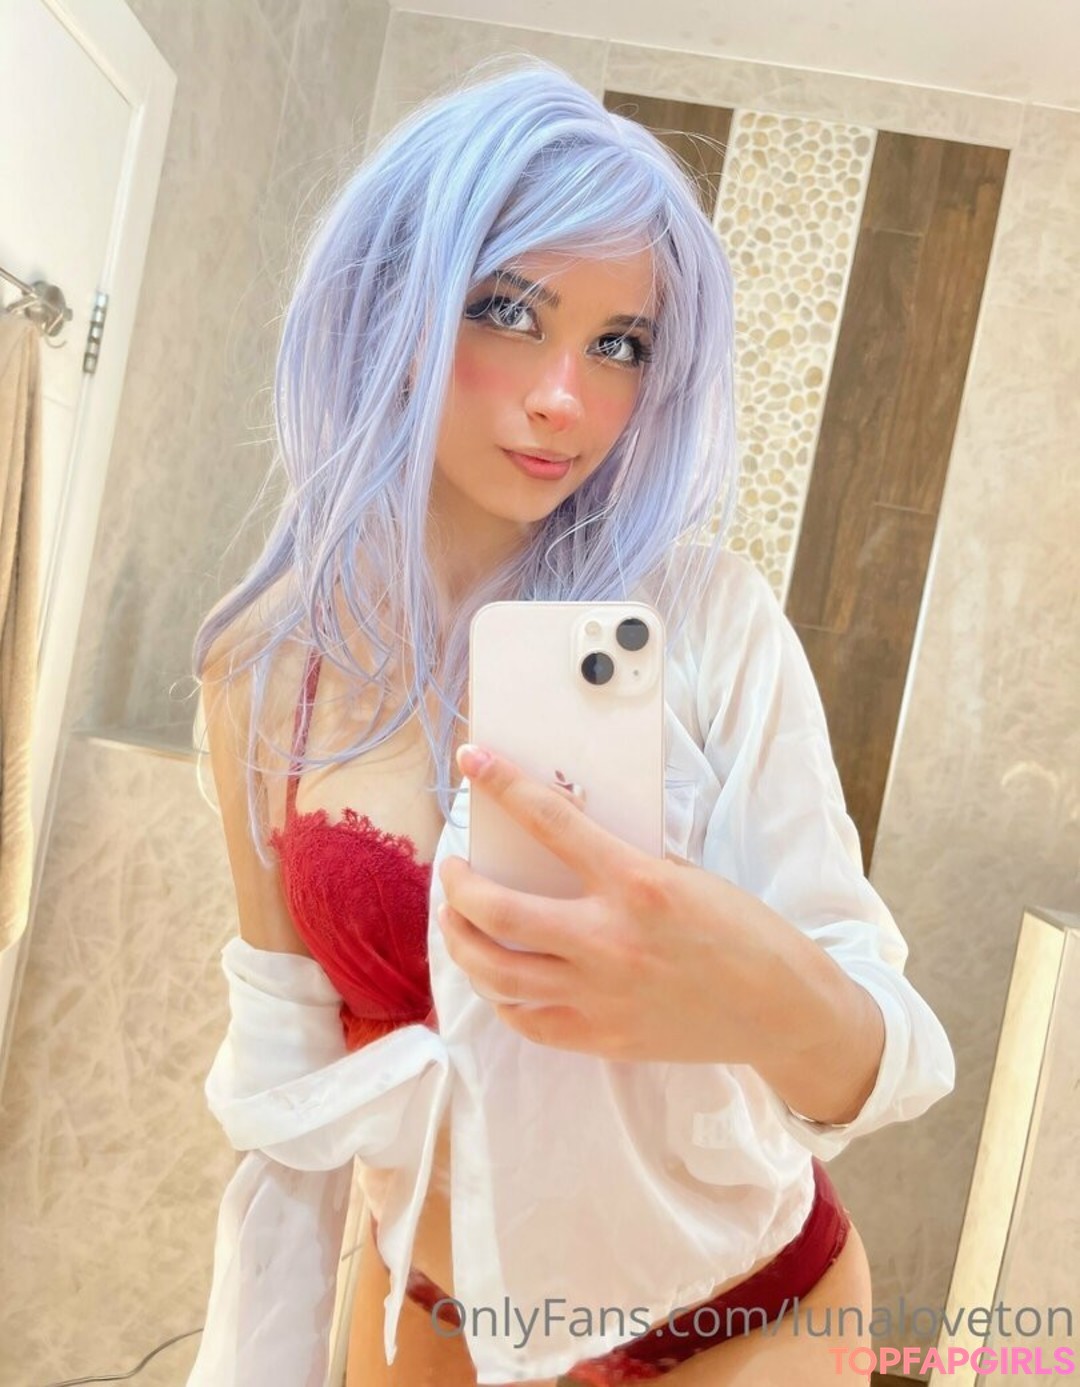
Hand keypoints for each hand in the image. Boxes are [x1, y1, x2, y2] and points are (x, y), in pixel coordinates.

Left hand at [436, 743, 786, 1063]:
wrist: (780, 1009)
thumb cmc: (741, 932)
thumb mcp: (685, 877)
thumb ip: (623, 864)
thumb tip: (561, 843)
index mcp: (636, 884)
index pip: (550, 821)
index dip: (502, 785)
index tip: (472, 762)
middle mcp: (609, 940)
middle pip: (499, 911)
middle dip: (459, 885)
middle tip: (452, 870)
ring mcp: (601, 995)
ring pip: (498, 972)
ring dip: (462, 941)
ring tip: (457, 920)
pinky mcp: (602, 1038)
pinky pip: (527, 1019)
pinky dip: (501, 995)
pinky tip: (497, 977)